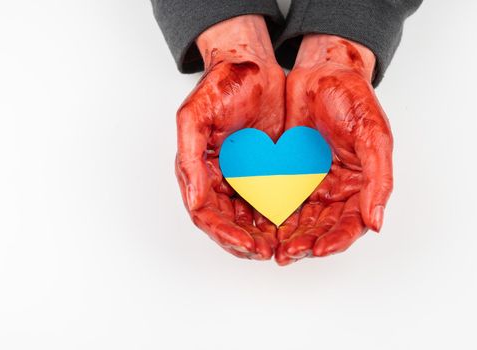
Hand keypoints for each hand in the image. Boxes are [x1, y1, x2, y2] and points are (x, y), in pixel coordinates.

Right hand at [176, 15, 284, 258]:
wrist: (250, 66)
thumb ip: (189, 159)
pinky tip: (292, 226)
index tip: (246, 245)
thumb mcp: (193, 117)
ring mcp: (240, 177)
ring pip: (248, 218)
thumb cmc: (218, 87)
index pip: (205, 215)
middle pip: (227, 223)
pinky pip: (269, 201)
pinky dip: (278, 217)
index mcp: (197, 171)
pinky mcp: (263, 172)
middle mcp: (216, 180)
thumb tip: (194, 200)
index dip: (224, 234)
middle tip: (266, 252)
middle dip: (244, 241)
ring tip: (281, 247)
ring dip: (261, 236)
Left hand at [276, 34, 393, 264]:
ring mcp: (309, 183)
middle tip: (286, 254)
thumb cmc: (353, 99)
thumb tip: (376, 223)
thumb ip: (378, 180)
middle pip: (320, 229)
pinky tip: (256, 224)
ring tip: (269, 247)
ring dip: (285, 236)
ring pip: (297, 220)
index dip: (336, 241)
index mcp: (360, 186)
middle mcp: (335, 190)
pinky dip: (268, 214)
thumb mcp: (373, 136)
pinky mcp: (286, 174)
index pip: (350, 225)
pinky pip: (276, 199)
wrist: (321, 73)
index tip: (318, 250)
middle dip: (304, 244)